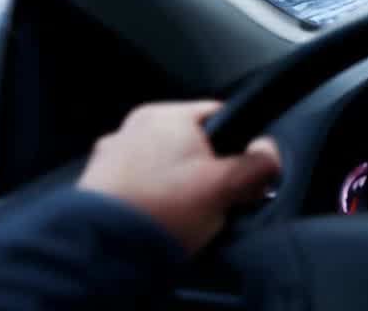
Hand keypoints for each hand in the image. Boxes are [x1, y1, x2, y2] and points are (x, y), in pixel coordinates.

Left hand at [78, 100, 280, 253]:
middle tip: (216, 200)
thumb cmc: (162, 210)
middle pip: (192, 144)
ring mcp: (110, 156)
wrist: (102, 251)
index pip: (220, 117)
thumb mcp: (226, 187)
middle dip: (208, 171)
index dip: (240, 146)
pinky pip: (139, 185)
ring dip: (178, 186)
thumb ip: (258, 165)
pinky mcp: (97, 184)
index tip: (243, 173)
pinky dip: (152, 199)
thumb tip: (269, 152)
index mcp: (165, 115)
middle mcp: (133, 127)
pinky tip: (160, 220)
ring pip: (164, 166)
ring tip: (185, 215)